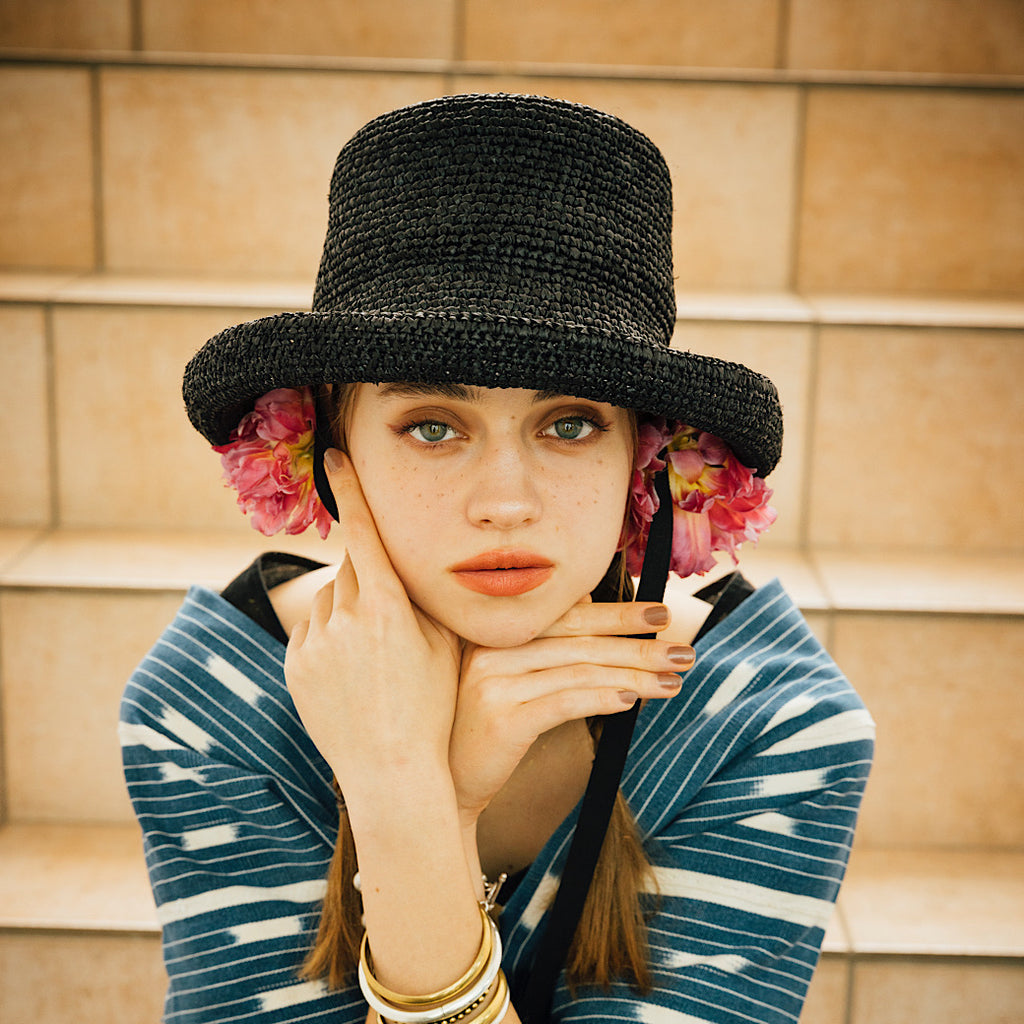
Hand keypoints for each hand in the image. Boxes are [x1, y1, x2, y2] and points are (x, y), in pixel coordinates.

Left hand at [284, 450, 461, 800]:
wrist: (391, 772)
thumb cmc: (432, 704)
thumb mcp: (443, 642)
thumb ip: (420, 596)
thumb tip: (404, 561)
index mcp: (386, 608)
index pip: (364, 532)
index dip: (351, 490)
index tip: (335, 455)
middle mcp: (343, 619)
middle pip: (352, 569)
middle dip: (369, 576)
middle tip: (391, 616)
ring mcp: (313, 645)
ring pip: (329, 600)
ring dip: (349, 610)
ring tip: (375, 658)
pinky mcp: (294, 667)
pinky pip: (310, 631)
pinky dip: (329, 638)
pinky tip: (353, 673)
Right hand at [449, 597, 693, 822]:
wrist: (444, 784)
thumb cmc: (485, 729)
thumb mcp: (512, 680)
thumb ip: (548, 647)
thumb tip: (600, 613)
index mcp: (497, 631)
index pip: (567, 614)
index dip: (617, 612)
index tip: (661, 614)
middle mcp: (492, 648)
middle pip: (578, 637)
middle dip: (636, 641)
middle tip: (682, 649)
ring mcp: (493, 681)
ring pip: (579, 668)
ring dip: (633, 674)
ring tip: (673, 681)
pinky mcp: (501, 718)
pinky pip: (562, 701)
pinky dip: (600, 698)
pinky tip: (631, 701)